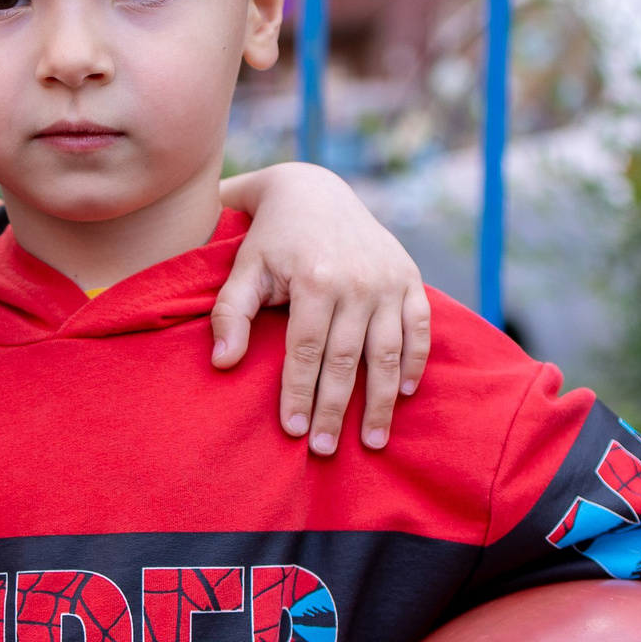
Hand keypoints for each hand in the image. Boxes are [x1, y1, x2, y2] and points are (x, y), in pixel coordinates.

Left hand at [216, 163, 431, 454]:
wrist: (315, 191)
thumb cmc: (271, 239)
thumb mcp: (243, 268)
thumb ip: (230, 313)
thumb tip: (222, 363)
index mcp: (314, 278)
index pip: (306, 350)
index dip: (299, 393)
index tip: (293, 431)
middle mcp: (357, 281)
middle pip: (347, 360)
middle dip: (336, 409)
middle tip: (326, 450)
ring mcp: (388, 280)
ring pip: (388, 353)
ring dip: (381, 402)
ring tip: (372, 441)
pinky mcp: (409, 278)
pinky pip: (419, 329)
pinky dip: (415, 363)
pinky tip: (403, 395)